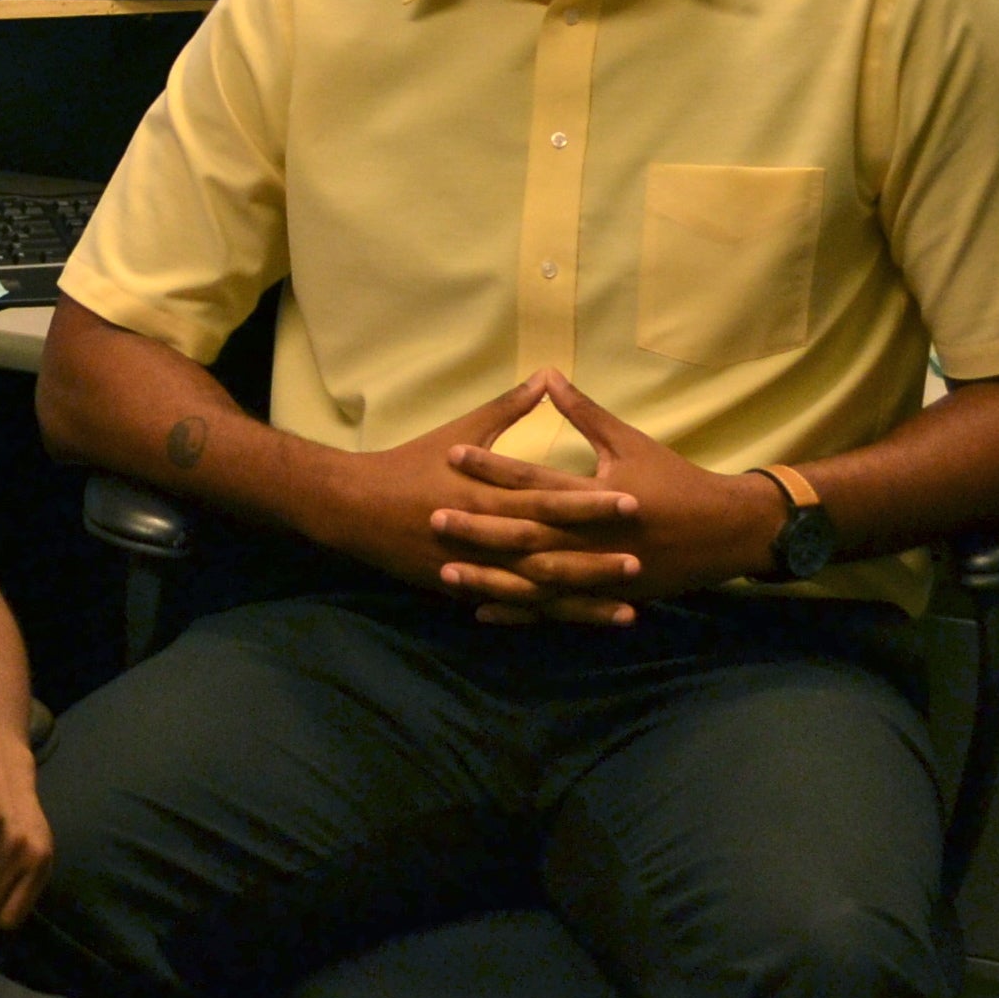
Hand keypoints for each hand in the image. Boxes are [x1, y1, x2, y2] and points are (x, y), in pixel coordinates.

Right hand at [306, 372, 637, 596]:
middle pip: (549, 553)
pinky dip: (544, 617)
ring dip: (582, 602)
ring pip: (537, 593)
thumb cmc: (413, 462)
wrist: (357, 506)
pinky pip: (512, 608)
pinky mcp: (464, 589)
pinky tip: (575, 623)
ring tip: (627, 611)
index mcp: (488, 494)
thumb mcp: (462, 431)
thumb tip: (546, 375)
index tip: (632, 502)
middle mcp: (485, 536)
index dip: (591, 504)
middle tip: (641, 561)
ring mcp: (475, 569)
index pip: (549, 501)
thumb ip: (508, 408)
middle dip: (595, 560)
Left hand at [437, 373, 784, 624]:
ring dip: (490, 576)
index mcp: (594, 496)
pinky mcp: (601, 597)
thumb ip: (584, 412)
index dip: (492, 466)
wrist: (722, 532)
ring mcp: (596, 573)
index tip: (453, 453)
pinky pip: (553, 608)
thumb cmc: (673, 480)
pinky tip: (481, 610)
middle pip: (525, 533)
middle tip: (431, 516)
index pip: (533, 479)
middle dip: (477, 527)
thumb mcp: (628, 441)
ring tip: (446, 571)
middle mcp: (591, 538)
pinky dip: (518, 610)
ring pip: (533, 579)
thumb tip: (548, 374)